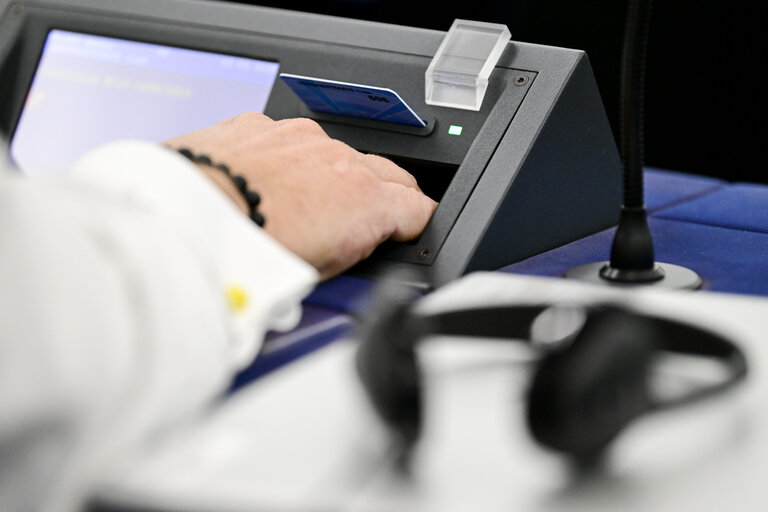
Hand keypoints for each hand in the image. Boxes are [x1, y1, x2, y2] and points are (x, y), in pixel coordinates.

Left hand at [165, 112, 436, 279]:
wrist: (181, 219)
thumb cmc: (243, 252)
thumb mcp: (317, 276)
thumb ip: (351, 254)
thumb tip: (356, 253)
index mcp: (362, 199)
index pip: (418, 207)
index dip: (417, 224)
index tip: (409, 232)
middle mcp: (337, 158)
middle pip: (387, 172)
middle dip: (386, 196)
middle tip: (366, 223)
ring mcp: (297, 136)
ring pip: (336, 153)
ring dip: (332, 176)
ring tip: (303, 208)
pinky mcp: (259, 126)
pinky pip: (288, 139)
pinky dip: (287, 159)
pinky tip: (266, 184)